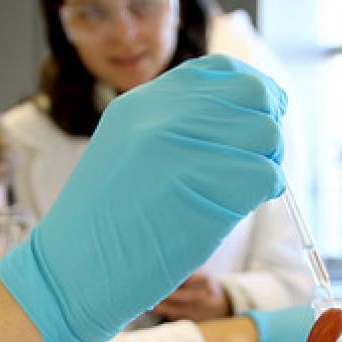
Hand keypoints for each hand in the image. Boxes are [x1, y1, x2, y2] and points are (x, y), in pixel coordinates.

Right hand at [0, 55, 285, 341]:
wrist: (72, 272)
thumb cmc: (103, 224)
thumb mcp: (126, 150)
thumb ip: (174, 126)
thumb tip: (245, 116)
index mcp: (143, 102)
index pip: (221, 70)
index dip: (251, 91)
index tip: (257, 116)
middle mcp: (164, 114)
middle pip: (253, 94)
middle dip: (267, 123)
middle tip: (257, 158)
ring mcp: (185, 148)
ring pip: (267, 132)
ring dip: (269, 161)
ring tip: (244, 188)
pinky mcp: (208, 187)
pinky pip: (266, 174)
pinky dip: (266, 192)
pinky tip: (240, 208)